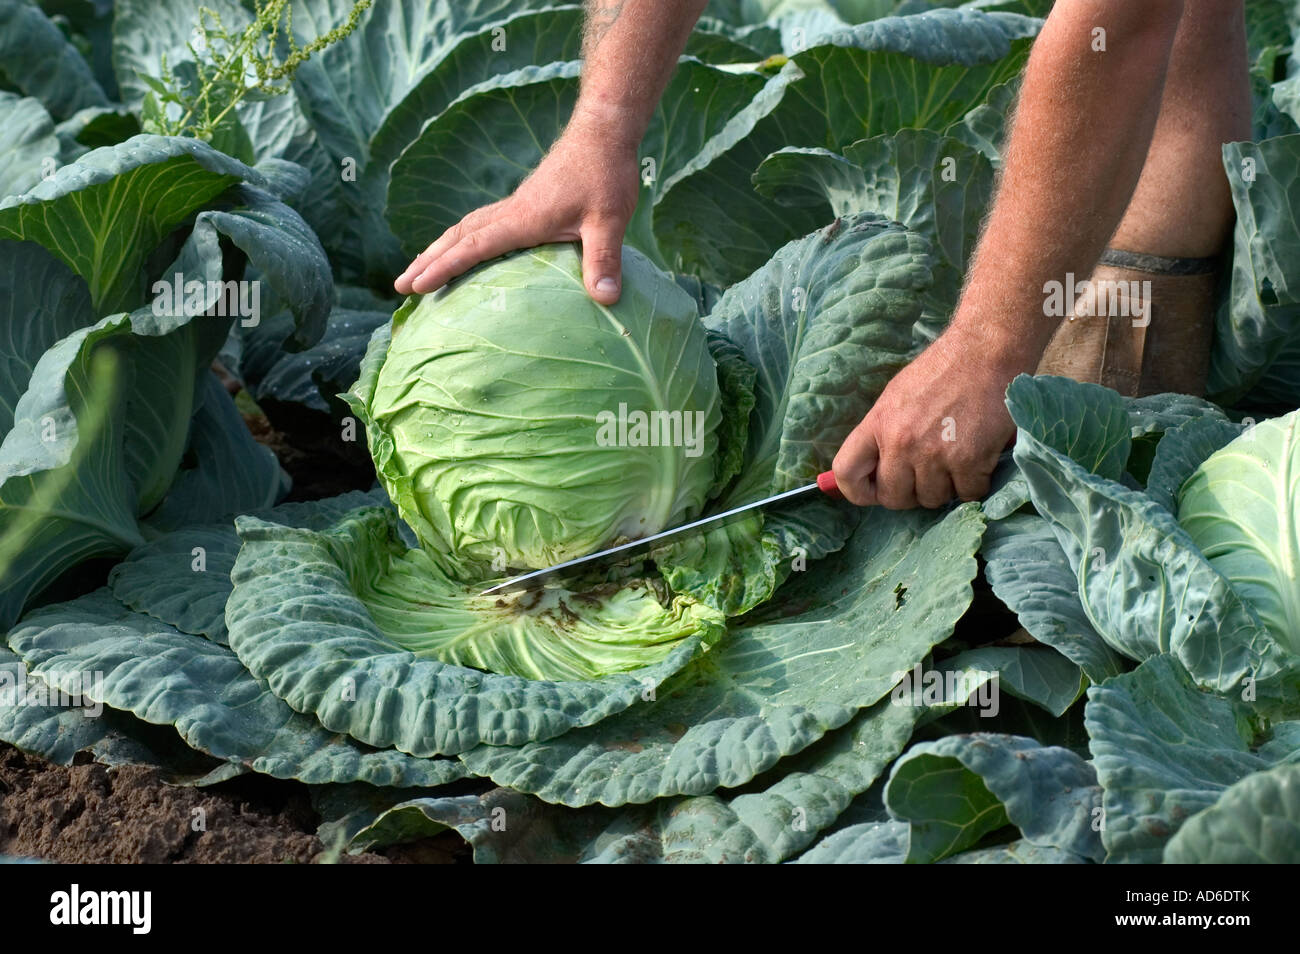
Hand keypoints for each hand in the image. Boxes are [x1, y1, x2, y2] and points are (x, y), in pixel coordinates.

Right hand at [394, 117, 641, 303]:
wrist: (603, 131)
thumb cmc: (606, 174)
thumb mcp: (610, 221)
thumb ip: (604, 260)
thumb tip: (605, 300)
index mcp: (523, 219)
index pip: (473, 246)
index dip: (444, 267)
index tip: (416, 287)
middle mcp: (511, 212)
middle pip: (457, 237)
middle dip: (427, 262)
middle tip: (399, 287)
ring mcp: (515, 206)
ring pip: (465, 228)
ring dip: (439, 250)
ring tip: (419, 272)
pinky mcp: (525, 204)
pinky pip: (481, 224)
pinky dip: (462, 240)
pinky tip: (464, 250)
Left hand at [832, 329, 1022, 508]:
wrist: (987, 351)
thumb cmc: (943, 371)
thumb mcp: (896, 396)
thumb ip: (881, 433)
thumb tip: (872, 469)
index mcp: (878, 424)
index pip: (846, 473)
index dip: (857, 492)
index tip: (874, 491)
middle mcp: (902, 443)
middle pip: (893, 498)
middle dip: (909, 493)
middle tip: (925, 475)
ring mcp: (935, 454)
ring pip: (932, 500)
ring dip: (944, 488)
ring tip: (954, 461)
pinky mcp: (970, 460)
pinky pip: (968, 494)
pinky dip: (975, 484)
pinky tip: (977, 461)